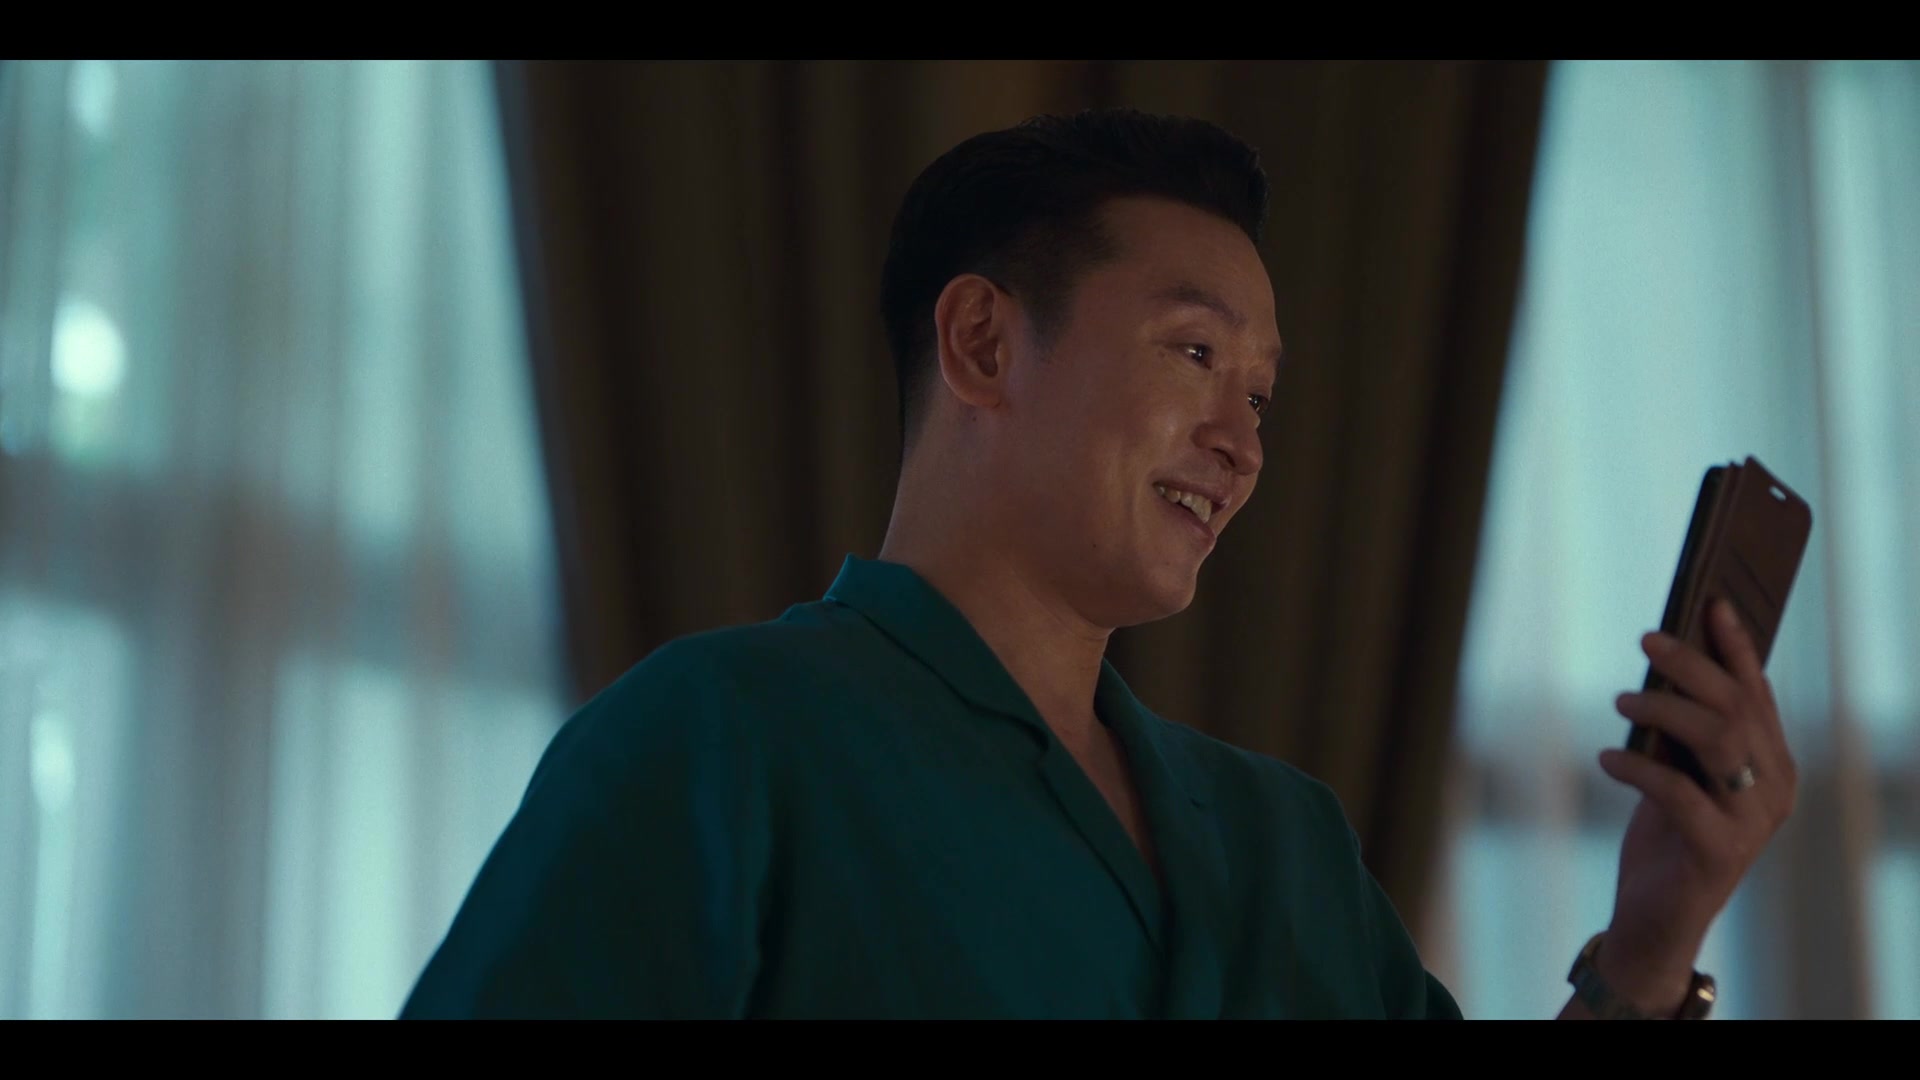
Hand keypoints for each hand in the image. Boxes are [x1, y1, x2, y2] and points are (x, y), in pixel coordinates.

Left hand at [1594, 598, 1797, 1011]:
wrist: (1658, 915)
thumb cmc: (1666, 835)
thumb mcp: (1680, 772)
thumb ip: (1685, 731)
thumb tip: (1663, 665)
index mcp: (1772, 763)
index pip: (1757, 693)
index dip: (1735, 647)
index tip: (1712, 603)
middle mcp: (1774, 788)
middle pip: (1738, 709)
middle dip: (1693, 666)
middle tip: (1647, 641)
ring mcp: (1753, 821)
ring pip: (1718, 742)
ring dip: (1663, 712)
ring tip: (1620, 704)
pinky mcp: (1720, 851)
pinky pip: (1680, 793)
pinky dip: (1638, 769)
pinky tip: (1606, 759)